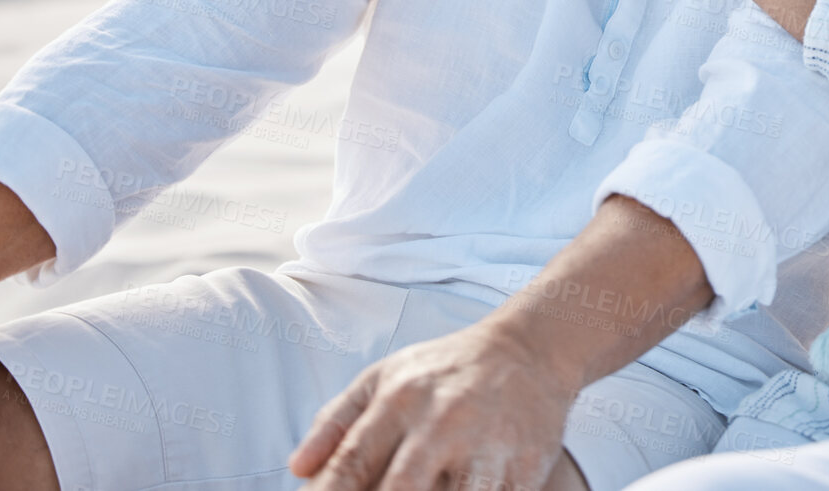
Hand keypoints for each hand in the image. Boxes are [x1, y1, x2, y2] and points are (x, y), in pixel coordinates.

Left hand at [288, 319, 578, 490]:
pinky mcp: (525, 467)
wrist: (530, 351)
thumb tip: (298, 469)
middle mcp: (442, 422)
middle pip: (399, 490)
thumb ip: (337, 421)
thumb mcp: (385, 376)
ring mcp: (486, 447)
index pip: (351, 462)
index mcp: (400, 399)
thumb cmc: (445, 370)